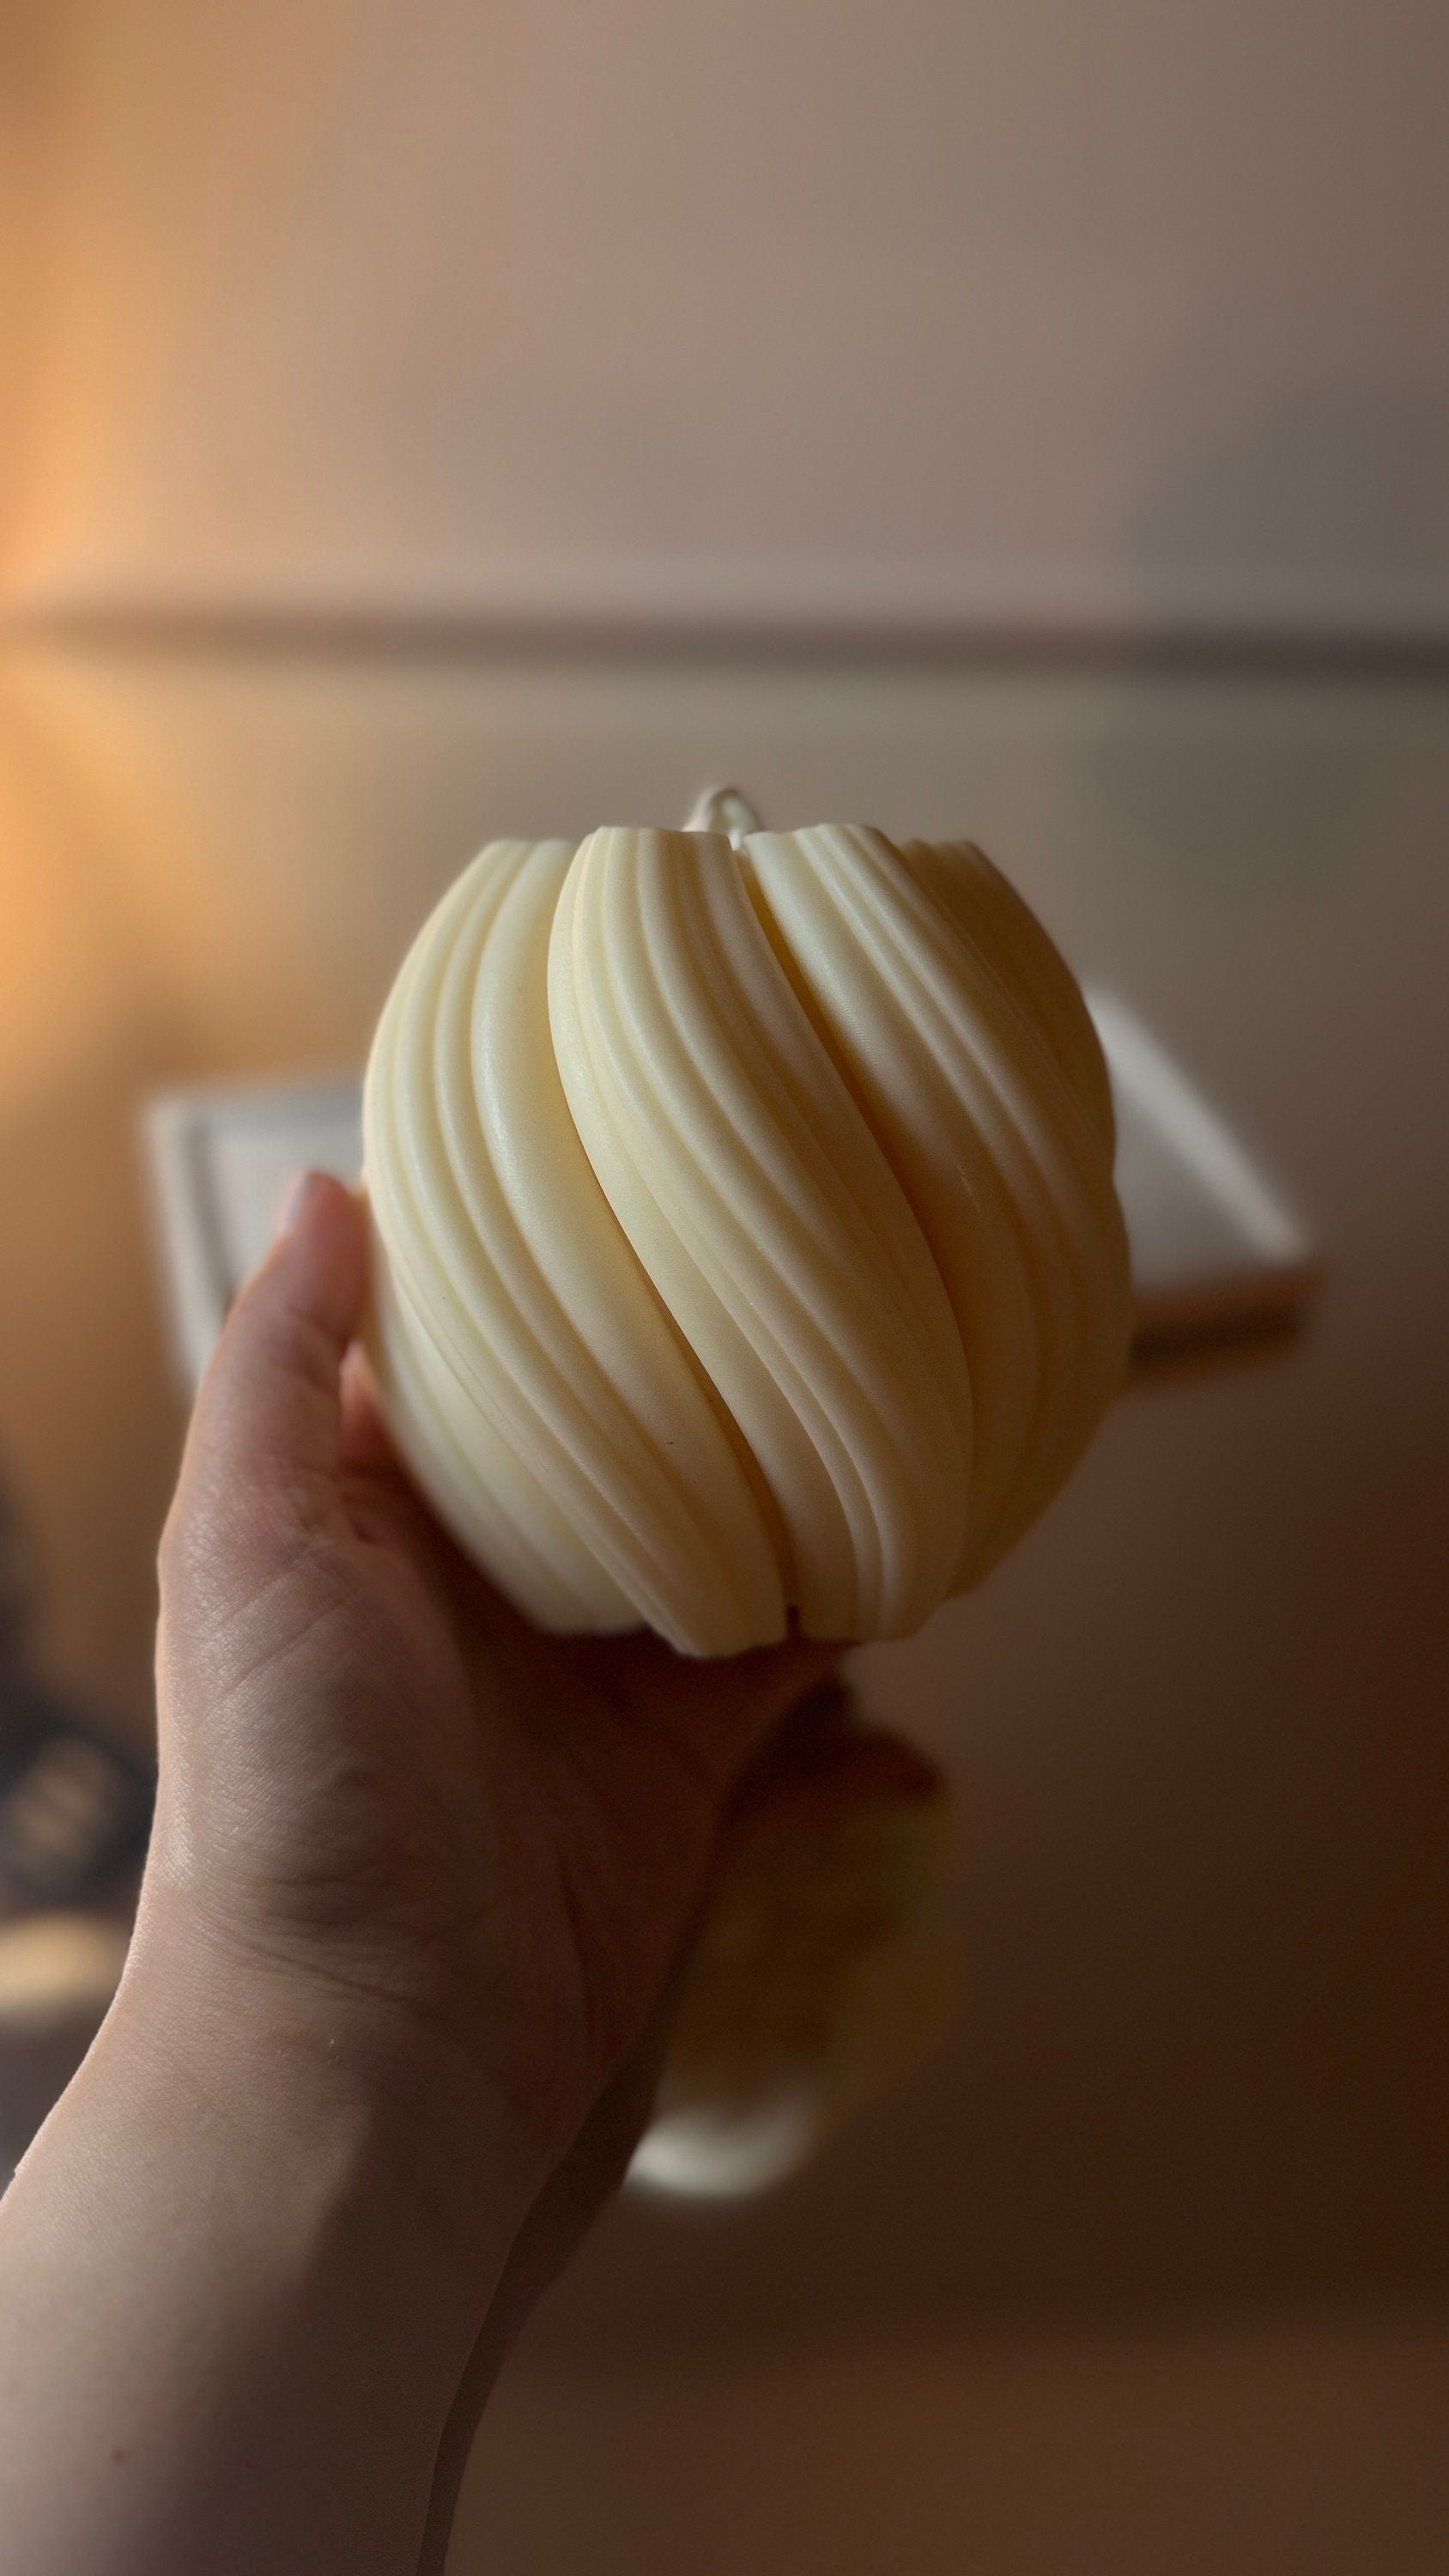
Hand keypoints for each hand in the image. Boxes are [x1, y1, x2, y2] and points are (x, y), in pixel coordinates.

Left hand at [143, 1171, 837, 2247]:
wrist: (378, 2053)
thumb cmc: (280, 1795)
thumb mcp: (241, 1546)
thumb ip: (277, 1369)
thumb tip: (327, 1186)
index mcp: (359, 1506)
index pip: (441, 1342)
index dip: (506, 1247)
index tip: (595, 1133)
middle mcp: (475, 1569)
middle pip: (592, 1417)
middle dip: (664, 1333)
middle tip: (768, 1207)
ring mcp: (587, 1656)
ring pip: (704, 1511)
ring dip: (771, 1443)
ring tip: (863, 1328)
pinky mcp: (682, 1743)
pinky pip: (780, 1634)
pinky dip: (841, 1575)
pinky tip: (904, 1496)